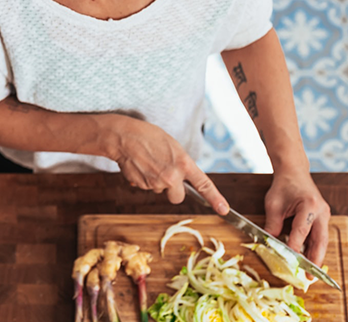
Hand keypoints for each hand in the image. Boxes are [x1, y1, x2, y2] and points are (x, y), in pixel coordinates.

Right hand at [107, 115, 229, 214]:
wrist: (123, 137)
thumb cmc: (147, 136)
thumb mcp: (172, 146)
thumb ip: (180, 163)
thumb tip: (180, 177)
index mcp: (184, 163)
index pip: (204, 185)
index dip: (215, 199)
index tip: (224, 210)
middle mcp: (172, 176)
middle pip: (177, 197)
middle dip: (173, 190)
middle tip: (165, 174)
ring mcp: (156, 183)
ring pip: (160, 190)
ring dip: (156, 181)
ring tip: (148, 162)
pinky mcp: (142, 186)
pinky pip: (147, 187)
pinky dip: (144, 179)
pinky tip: (140, 165)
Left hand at [263, 169, 329, 265]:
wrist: (294, 172)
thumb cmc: (283, 186)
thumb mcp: (273, 204)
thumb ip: (272, 223)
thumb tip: (269, 242)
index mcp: (309, 205)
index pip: (301, 230)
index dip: (295, 245)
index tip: (290, 259)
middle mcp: (321, 211)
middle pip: (320, 240)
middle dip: (314, 259)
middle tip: (309, 276)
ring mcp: (324, 215)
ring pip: (322, 240)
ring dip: (315, 256)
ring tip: (309, 272)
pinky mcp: (322, 218)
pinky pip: (319, 236)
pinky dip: (313, 247)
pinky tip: (307, 258)